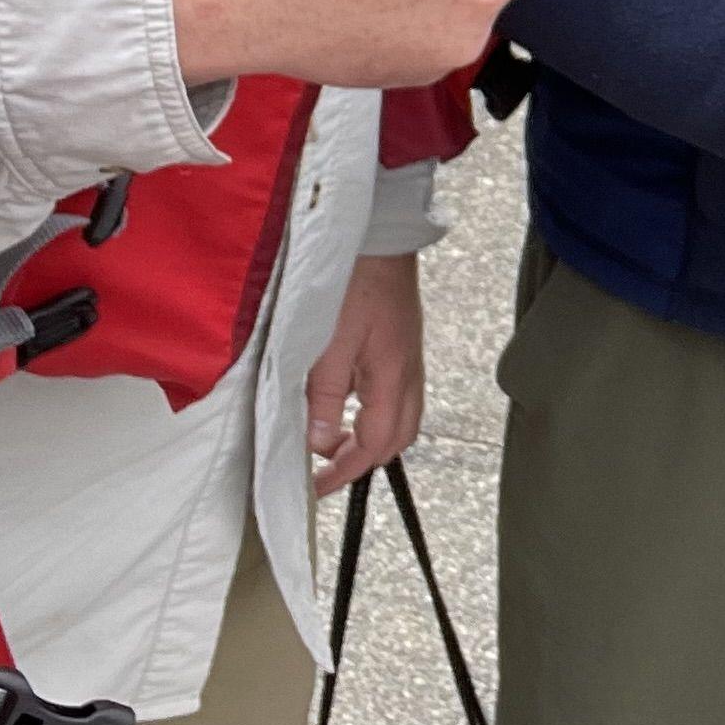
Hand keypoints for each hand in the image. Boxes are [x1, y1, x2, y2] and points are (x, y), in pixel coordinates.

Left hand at [305, 250, 427, 497]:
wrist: (381, 235)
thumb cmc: (355, 282)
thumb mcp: (329, 342)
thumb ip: (324, 396)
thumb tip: (319, 443)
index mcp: (392, 378)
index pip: (374, 445)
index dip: (344, 471)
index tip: (316, 488)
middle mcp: (408, 373)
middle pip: (396, 437)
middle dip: (362, 459)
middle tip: (325, 469)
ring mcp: (408, 358)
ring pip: (398, 417)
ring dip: (368, 436)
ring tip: (332, 438)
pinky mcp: (401, 344)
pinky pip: (393, 393)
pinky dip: (371, 411)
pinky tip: (345, 399)